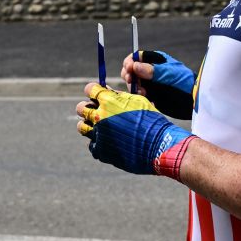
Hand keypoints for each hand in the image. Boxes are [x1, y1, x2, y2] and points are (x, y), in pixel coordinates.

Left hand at [76, 83, 193, 178]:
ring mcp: (98, 135)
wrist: (159, 146)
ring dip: (89, 124)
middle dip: (88, 107)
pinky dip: (98, 141)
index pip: (90, 89)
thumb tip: (107, 90)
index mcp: (109, 102)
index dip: (93, 90)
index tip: (97, 94)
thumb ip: (120, 96)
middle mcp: (99, 117)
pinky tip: (109, 141)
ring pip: (82, 126)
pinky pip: (92, 144)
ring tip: (100, 127)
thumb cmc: (153, 121)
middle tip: (97, 110)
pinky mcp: (100, 151)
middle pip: (81, 108)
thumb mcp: (139, 102)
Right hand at [120, 50, 195, 119]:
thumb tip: (135, 66)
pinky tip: (147, 98)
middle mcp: (150, 70)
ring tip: (143, 92)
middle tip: (130, 81)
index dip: (130, 62)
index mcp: (156, 60)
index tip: (128, 69)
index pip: (137, 57)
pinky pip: (138, 94)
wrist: (193, 99)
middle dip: (129, 75)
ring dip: (134, 87)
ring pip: (133, 83)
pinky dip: (139, 96)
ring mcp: (149, 82)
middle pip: (131, 70)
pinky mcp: (150, 93)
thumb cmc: (185, 82)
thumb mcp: (170, 75)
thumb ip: (153, 71)